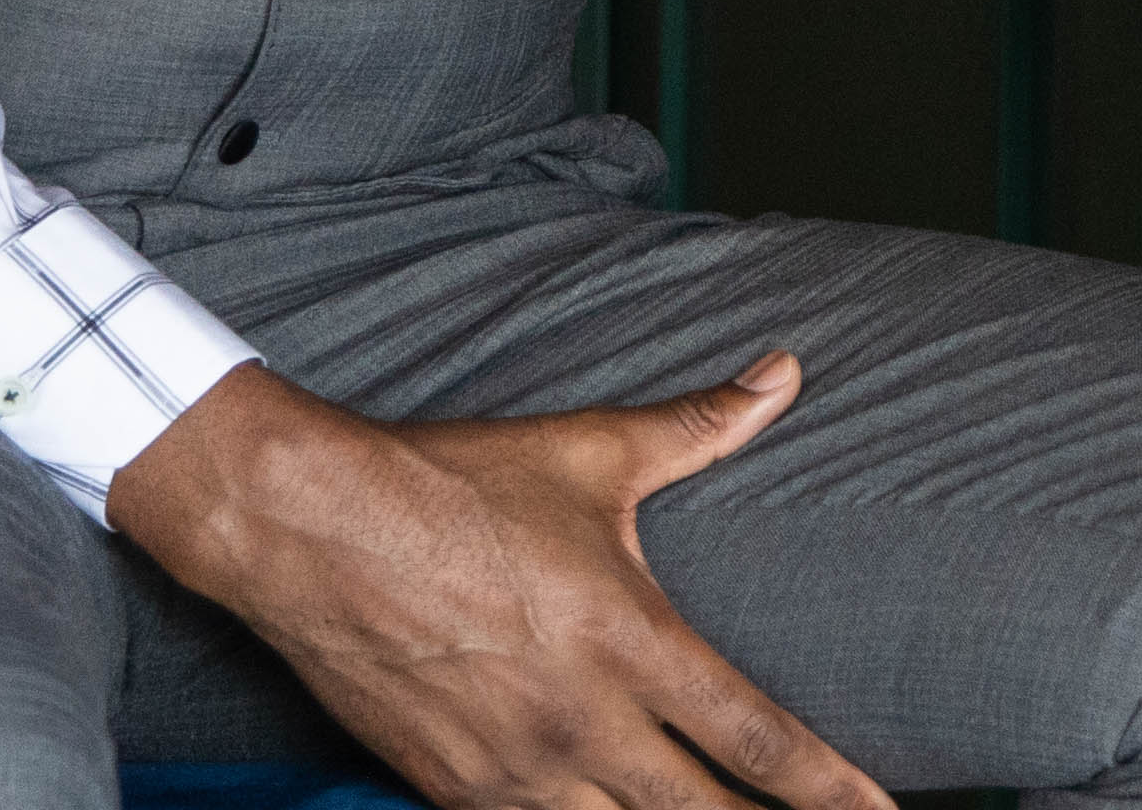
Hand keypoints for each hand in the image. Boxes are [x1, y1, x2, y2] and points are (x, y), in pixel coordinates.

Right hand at [107, 354, 886, 809]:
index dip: (832, 789)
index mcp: (631, 642)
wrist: (309, 530)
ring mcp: (514, 772)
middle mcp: (581, 723)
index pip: (758, 738)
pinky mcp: (452, 792)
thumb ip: (700, 426)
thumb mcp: (591, 452)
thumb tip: (783, 374)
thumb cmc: (455, 484)